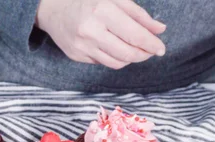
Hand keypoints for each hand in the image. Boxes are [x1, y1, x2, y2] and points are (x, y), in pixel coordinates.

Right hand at [36, 0, 165, 69]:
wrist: (53, 10)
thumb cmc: (87, 1)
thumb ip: (138, 15)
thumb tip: (159, 29)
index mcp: (102, 10)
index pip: (134, 34)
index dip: (151, 44)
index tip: (161, 49)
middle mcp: (91, 30)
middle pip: (127, 53)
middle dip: (143, 54)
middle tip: (151, 51)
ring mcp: (82, 46)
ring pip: (117, 62)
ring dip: (131, 59)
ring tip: (137, 51)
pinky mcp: (77, 56)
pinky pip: (104, 63)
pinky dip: (116, 59)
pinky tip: (118, 50)